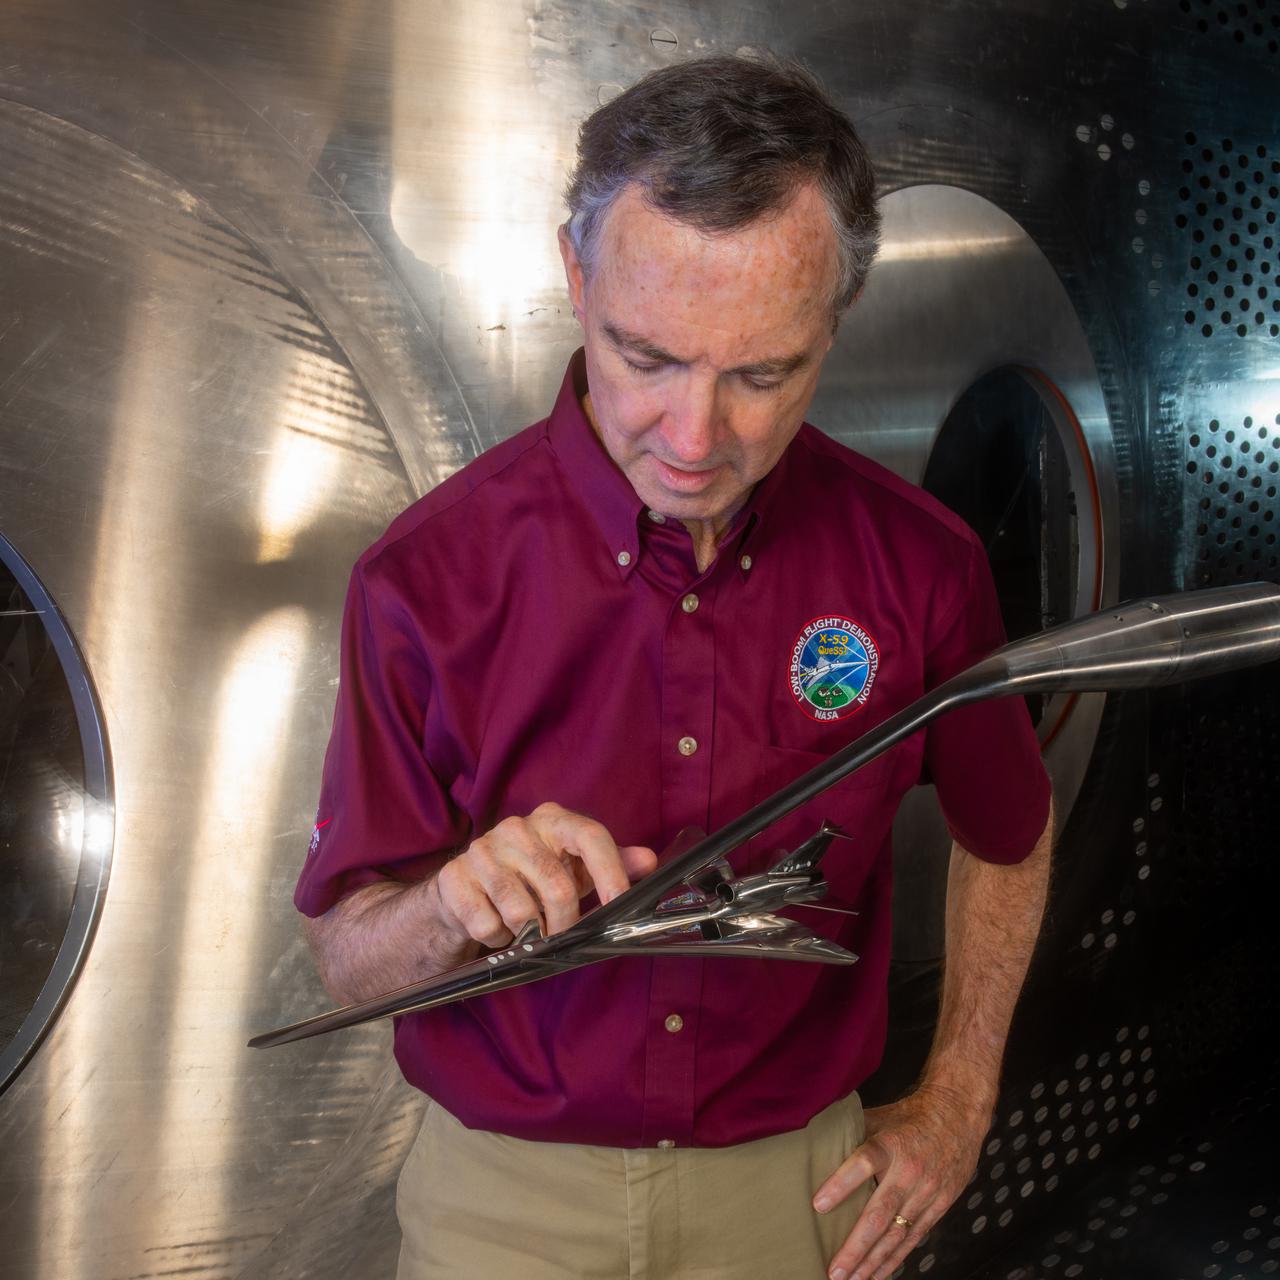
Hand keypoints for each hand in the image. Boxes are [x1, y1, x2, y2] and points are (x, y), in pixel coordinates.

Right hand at [433, 802, 656, 947]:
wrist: (463, 890)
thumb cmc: (530, 878)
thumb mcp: (574, 868)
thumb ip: (612, 863)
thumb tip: (649, 861)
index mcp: (551, 819)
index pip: (590, 835)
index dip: (610, 872)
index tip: (619, 904)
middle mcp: (515, 828)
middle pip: (558, 886)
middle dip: (566, 924)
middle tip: (562, 935)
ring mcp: (481, 851)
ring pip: (521, 912)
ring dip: (529, 934)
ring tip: (524, 928)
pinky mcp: (454, 879)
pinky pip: (488, 925)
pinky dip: (498, 939)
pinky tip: (496, 927)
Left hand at [813, 1085, 990, 1279]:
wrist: (958, 1116)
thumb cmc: (910, 1116)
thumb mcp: (879, 1117)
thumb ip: (850, 1133)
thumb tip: (812, 1143)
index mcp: (890, 1144)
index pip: (864, 1163)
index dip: (841, 1184)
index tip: (819, 1205)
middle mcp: (909, 1172)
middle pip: (879, 1214)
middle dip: (856, 1246)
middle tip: (834, 1270)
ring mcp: (926, 1193)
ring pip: (896, 1235)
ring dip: (872, 1261)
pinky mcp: (938, 1207)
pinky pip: (914, 1239)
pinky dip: (895, 1259)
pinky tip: (877, 1274)